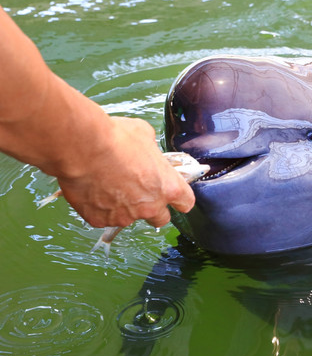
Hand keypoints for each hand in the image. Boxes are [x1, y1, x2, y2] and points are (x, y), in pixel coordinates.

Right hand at [56, 116, 195, 227]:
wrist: (82, 148)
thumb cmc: (116, 138)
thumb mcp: (145, 135)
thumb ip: (151, 150)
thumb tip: (146, 149)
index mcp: (168, 186)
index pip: (186, 203)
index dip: (179, 199)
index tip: (174, 196)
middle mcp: (150, 206)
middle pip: (161, 219)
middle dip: (153, 209)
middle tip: (140, 194)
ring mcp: (124, 216)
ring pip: (128, 217)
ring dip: (123, 206)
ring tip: (108, 184)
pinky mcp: (99, 220)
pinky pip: (102, 217)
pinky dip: (98, 207)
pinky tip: (91, 189)